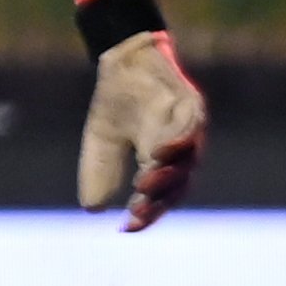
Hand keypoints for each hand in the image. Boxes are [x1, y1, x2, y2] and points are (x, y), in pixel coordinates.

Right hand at [81, 32, 205, 229]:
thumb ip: (100, 171)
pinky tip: (155, 153)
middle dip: (157, 199)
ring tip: (142, 185)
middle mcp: (181, 148)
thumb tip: (93, 209)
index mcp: (160, 161)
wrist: (123, 58)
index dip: (146, 213)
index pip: (159, 194)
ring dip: (166, 174)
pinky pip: (189, 127)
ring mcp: (190, 127)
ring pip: (187, 159)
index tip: (125, 227)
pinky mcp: (192, 103)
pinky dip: (175, 142)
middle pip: (178, 183)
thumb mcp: (100, 140)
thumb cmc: (116, 99)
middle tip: (136, 211)